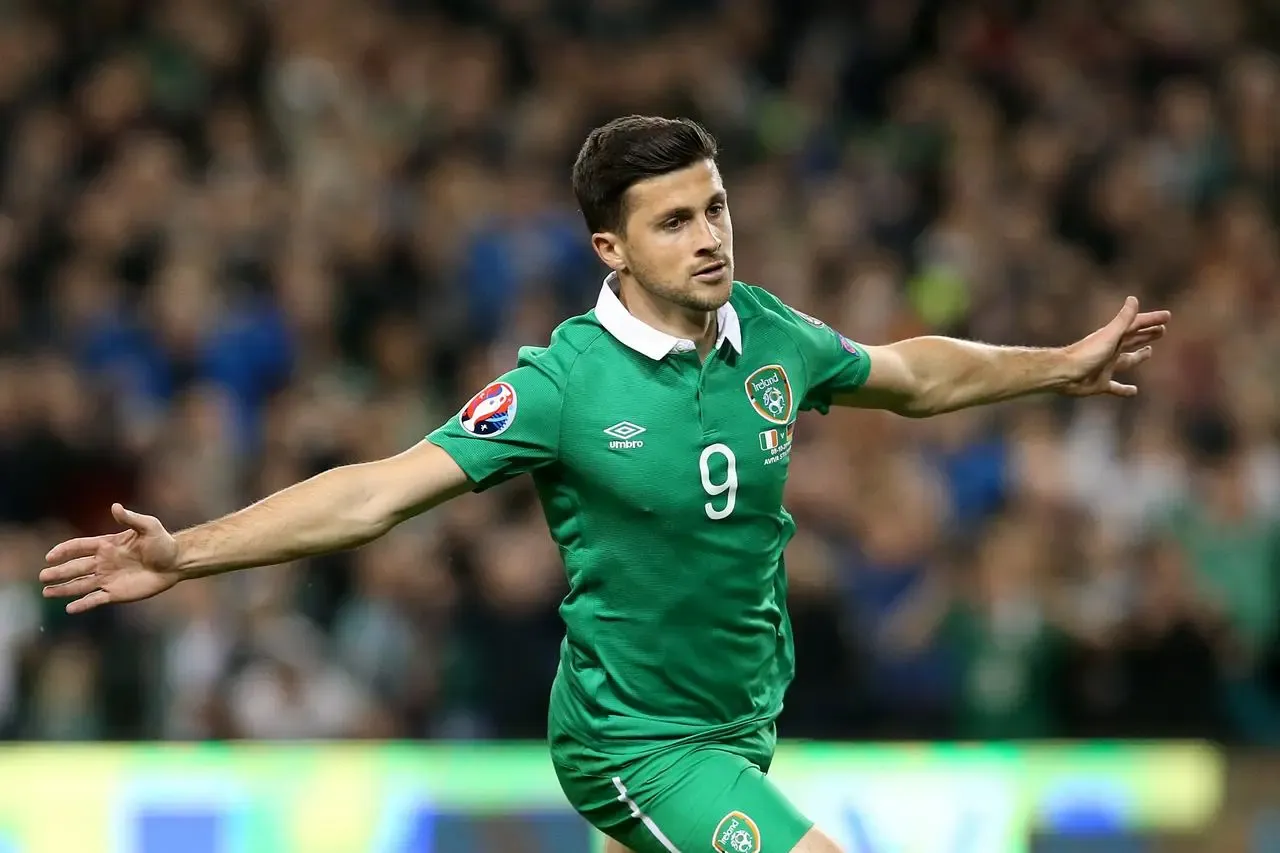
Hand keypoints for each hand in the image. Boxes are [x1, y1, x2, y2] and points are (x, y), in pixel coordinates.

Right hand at [41, 503, 181, 613]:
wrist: (176, 563)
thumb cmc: (163, 543)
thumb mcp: (148, 526)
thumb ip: (130, 518)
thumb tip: (115, 506)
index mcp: (107, 545)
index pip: (79, 547)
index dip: (63, 551)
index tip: (49, 557)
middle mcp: (103, 563)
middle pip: (75, 567)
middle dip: (58, 572)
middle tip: (42, 576)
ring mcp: (108, 579)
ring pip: (80, 585)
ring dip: (63, 589)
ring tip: (46, 592)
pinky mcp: (116, 593)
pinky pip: (95, 599)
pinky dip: (82, 604)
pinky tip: (70, 608)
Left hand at [1060, 296, 1169, 397]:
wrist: (1063, 374)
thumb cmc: (1086, 354)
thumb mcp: (1109, 336)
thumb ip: (1123, 320)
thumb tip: (1133, 299)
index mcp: (1113, 337)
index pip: (1136, 325)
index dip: (1151, 320)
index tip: (1167, 316)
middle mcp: (1110, 350)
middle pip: (1133, 340)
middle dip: (1147, 334)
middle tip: (1162, 330)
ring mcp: (1106, 367)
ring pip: (1127, 360)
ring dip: (1138, 356)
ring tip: (1149, 352)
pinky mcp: (1100, 384)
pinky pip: (1116, 387)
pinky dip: (1124, 389)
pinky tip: (1134, 392)